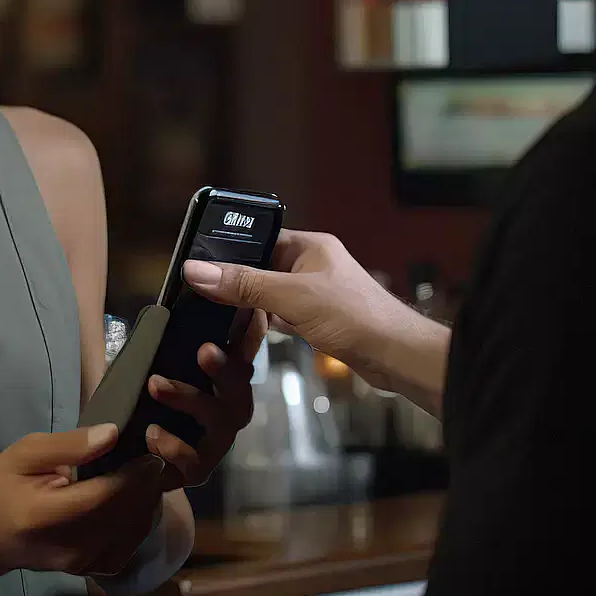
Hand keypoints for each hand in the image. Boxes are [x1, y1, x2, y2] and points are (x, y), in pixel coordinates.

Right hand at [0, 425, 167, 579]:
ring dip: (147, 500)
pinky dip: (139, 518)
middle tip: (154, 454)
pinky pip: (130, 543)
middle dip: (147, 484)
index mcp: (44, 516)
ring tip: (144, 473)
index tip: (150, 449)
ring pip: (134, 529)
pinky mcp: (91, 571)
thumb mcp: (24, 453)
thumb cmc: (1, 489)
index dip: (135, 474)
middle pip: (125, 514)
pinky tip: (133, 499)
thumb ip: (69, 445)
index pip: (104, 496)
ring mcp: (82, 565)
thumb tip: (113, 434)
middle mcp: (69, 548)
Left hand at [144, 308, 265, 488]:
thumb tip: (174, 301)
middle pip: (239, 388)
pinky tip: (152, 433)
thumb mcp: (158, 369)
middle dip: (225, 367)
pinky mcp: (198, 470)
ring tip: (155, 383)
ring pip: (220, 421)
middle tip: (205, 349)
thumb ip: (171, 343)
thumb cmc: (151, 406)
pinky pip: (193, 461)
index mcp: (223, 382)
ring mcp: (217, 442)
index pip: (243, 352)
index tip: (253, 311)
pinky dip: (172, 446)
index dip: (252, 333)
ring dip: (188, 398)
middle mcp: (228, 410)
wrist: (136, 464)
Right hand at [180, 229, 410, 373]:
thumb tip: (198, 271)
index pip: (259, 239)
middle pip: (260, 269)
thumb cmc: (358, 316)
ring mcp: (314, 294)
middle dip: (236, 284)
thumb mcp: (293, 297)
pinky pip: (279, 316)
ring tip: (222, 317)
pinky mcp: (316, 320)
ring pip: (268, 296)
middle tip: (205, 297)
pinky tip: (249, 334)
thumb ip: (245, 284)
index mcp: (309, 247)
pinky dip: (264, 324)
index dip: (229, 251)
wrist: (396, 355)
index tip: (200, 266)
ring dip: (249, 307)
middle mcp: (311, 266)